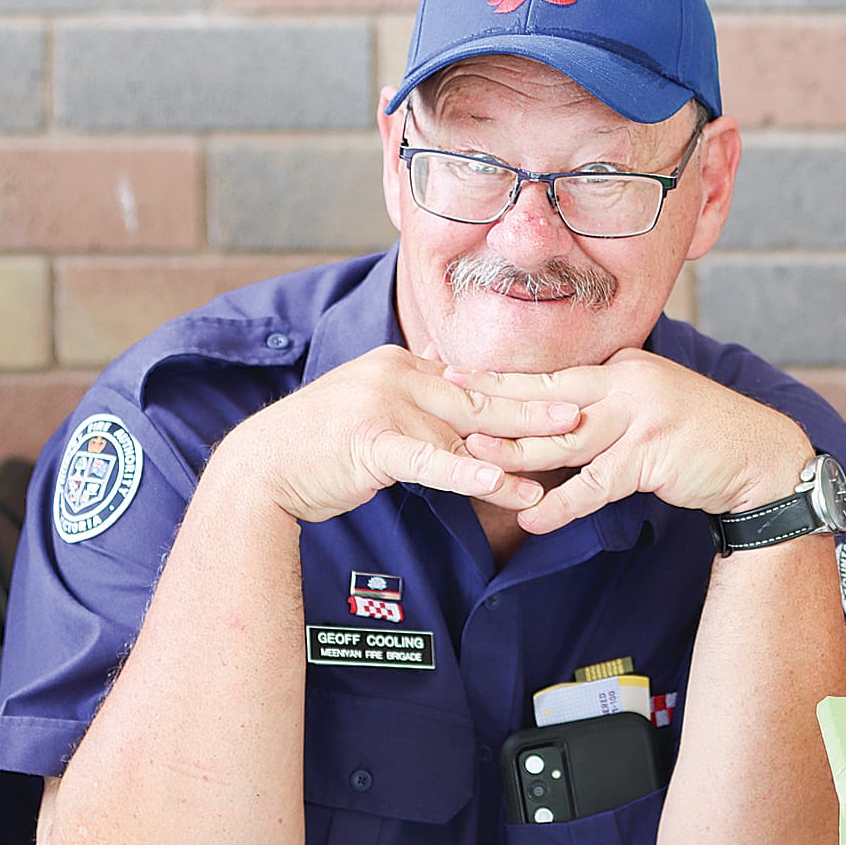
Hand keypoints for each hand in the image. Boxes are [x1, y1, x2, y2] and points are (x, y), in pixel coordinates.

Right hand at [223, 344, 583, 522]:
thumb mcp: (372, 406)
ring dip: (515, 451)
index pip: (474, 383)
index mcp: (402, 364)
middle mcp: (397, 375)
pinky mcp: (371, 442)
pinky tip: (501, 479)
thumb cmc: (320, 445)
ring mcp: (384, 405)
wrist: (261, 469)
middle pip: (480, 399)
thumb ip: (414, 393)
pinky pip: (430, 459)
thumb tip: (452, 376)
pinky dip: (467, 470)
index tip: (566, 396)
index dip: (520, 394)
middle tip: (584, 414)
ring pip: (464, 431)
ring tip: (560, 458)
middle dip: (536, 409)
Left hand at [443, 349, 813, 533]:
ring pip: (563, 436)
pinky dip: (561, 505)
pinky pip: (595, 483)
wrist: (761, 457)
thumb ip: (608, 407)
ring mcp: (641, 415)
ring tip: (472, 461)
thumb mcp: (652, 406)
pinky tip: (532, 519)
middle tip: (444, 402)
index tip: (458, 376)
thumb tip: (558, 417)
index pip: (552, 375)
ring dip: (516, 452)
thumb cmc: (703, 437)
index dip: (504, 379)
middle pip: (547, 396)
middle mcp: (628, 382)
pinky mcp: (652, 454)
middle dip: (492, 402)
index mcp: (623, 367)